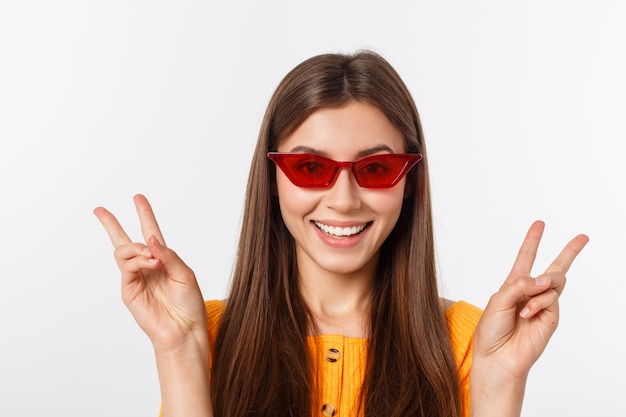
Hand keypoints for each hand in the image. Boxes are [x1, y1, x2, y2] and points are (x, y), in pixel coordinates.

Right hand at [94, 194, 207, 352]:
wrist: (185, 329)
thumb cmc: (189, 304)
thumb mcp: (185, 274)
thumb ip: (169, 255)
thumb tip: (150, 238)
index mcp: (162, 260)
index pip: (150, 233)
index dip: (144, 214)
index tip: (138, 198)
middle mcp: (147, 267)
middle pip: (124, 240)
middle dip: (111, 224)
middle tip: (99, 210)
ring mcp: (136, 279)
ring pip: (123, 251)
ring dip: (137, 248)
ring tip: (152, 257)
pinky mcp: (129, 291)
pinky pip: (127, 268)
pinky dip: (139, 261)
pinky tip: (151, 264)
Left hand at [473, 220, 588, 380]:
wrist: (497, 357)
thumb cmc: (491, 331)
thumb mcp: (497, 300)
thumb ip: (519, 285)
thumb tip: (543, 279)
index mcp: (514, 285)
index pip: (525, 258)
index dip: (532, 240)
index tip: (540, 224)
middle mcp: (530, 293)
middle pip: (554, 268)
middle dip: (569, 252)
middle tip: (583, 237)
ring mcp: (543, 305)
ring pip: (555, 280)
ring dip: (542, 285)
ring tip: (528, 300)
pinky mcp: (551, 317)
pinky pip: (551, 298)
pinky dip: (539, 302)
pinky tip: (527, 313)